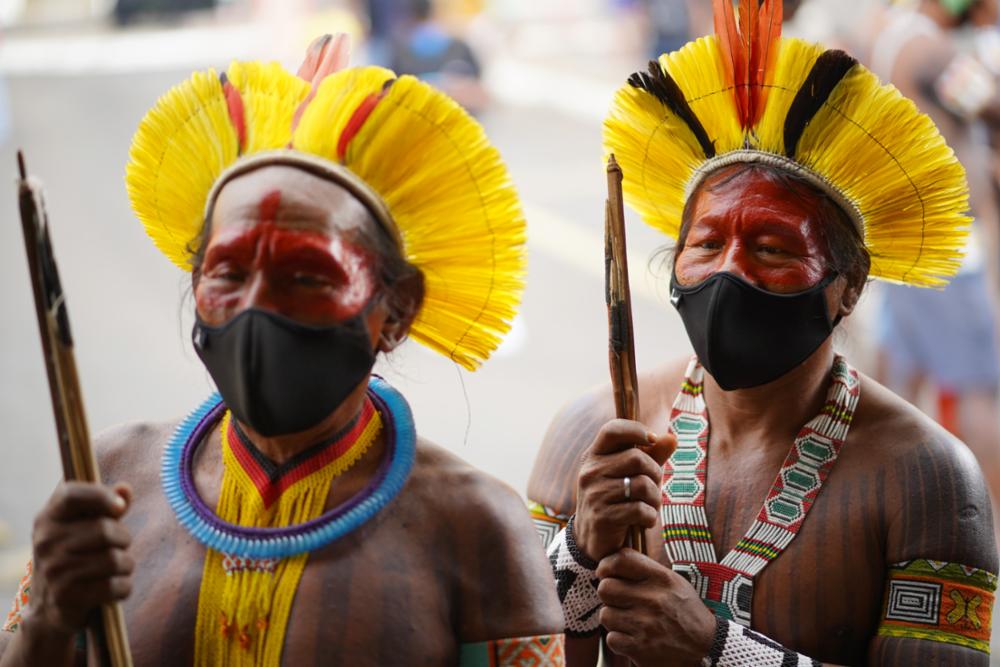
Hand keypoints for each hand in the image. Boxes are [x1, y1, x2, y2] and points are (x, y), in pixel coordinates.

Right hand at [26, 481, 133, 637]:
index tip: (120, 507)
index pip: (71, 495)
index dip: (101, 496)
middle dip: (123, 539)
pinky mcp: (66, 596)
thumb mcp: (84, 527)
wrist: (48, 607)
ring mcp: (54, 569)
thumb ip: (106, 506)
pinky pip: (115, 586)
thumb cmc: (75, 557)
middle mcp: (46, 541)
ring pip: (114, 560)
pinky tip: (113, 588)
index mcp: (48, 518)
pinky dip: (123, 588)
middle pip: (105, 530)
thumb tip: (125, 489)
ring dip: (125, 565)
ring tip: (116, 569)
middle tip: (118, 547)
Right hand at [574, 419, 674, 560]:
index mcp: (593, 456)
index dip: (635, 430)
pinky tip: (644, 522)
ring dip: (655, 499)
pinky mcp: (602, 517)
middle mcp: (590, 472)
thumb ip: (650, 456)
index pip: (612, 430)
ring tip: (650, 507)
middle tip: (654, 488)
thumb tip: (672, 437)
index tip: (652, 440)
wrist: (592, 541)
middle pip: (637, 458)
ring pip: (642, 485)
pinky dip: (650, 517)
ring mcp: (594, 494)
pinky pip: (640, 510)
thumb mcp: (628, 475)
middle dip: (655, 474)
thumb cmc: (616, 501)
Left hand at [597, 549, 715, 666]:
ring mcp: (645, 625)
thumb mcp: (675, 583)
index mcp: (662, 579)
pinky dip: (619, 640)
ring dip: (614, 619)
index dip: (606, 565)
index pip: (621, 560)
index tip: (605, 573)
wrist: (706, 648)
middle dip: (609, 595)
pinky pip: (611, 638)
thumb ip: (647, 571)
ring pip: (605, 614)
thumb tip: (614, 562)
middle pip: (605, 588)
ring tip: (630, 621)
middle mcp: (653, 599)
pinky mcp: (640, 648)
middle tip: (620, 601)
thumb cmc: (686, 613)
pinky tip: (633, 637)